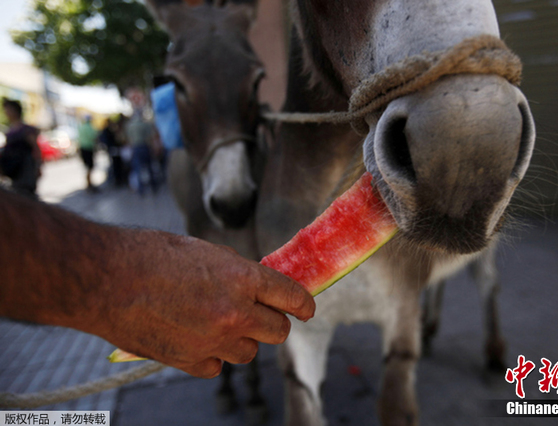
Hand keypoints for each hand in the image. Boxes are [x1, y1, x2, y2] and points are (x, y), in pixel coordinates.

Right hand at [93, 231, 314, 377]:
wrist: (104, 279)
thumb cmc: (150, 255)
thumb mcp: (204, 251)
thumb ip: (237, 272)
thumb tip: (258, 286)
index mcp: (242, 277)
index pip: (292, 297)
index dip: (303, 304)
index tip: (305, 309)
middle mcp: (234, 312)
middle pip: (278, 331)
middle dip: (274, 322)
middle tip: (261, 315)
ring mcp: (213, 340)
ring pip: (250, 351)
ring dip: (242, 339)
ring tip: (217, 322)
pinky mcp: (189, 361)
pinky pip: (218, 365)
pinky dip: (213, 354)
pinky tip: (195, 337)